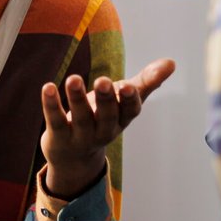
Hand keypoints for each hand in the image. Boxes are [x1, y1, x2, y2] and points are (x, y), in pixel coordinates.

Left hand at [40, 59, 175, 198]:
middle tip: (103, 80)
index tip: (128, 86)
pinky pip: (56, 120)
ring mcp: (81, 136)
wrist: (74, 157)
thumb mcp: (124, 101)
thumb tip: (172, 62)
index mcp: (122, 120)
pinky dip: (51, 105)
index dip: (129, 100)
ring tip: (73, 78)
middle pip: (107, 116)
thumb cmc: (103, 119)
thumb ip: (146, 82)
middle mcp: (104, 130)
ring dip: (77, 98)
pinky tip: (48, 87)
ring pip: (81, 118)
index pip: (130, 111)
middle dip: (106, 99)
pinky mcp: (59, 137)